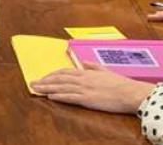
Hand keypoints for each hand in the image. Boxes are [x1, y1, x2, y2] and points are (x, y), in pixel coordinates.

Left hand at [31, 64, 153, 112]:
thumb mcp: (105, 71)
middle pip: (59, 79)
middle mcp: (83, 79)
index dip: (52, 74)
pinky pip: (70, 97)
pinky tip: (50, 96)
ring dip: (47, 87)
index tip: (43, 77)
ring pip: (61, 87)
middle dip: (44, 80)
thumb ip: (93, 66)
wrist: (130, 93)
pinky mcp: (88, 98)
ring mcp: (85, 89)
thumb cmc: (121, 84)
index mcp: (87, 73)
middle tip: (32, 82)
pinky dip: (59, 96)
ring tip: (36, 89)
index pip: (65, 72)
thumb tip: (83, 62)